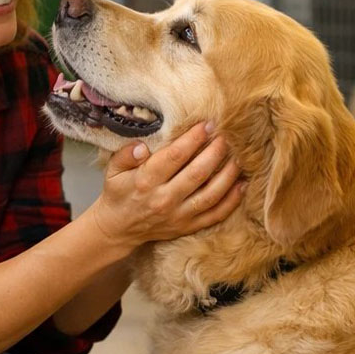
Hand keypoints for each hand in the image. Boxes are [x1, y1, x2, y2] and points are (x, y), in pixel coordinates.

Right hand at [87, 122, 243, 248]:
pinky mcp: (187, 227)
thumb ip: (125, 154)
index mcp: (146, 181)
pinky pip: (215, 215)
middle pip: (197, 173)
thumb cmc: (118, 193)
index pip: (174, 157)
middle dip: (215, 152)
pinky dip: (231, 201)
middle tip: (225, 136)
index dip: (193, 139)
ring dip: (228, 175)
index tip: (206, 125)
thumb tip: (142, 146)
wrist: (118, 229)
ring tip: (237, 157)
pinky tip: (241, 185)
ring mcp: (178, 215)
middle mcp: (164, 199)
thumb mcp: (112, 170)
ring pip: (211, 195)